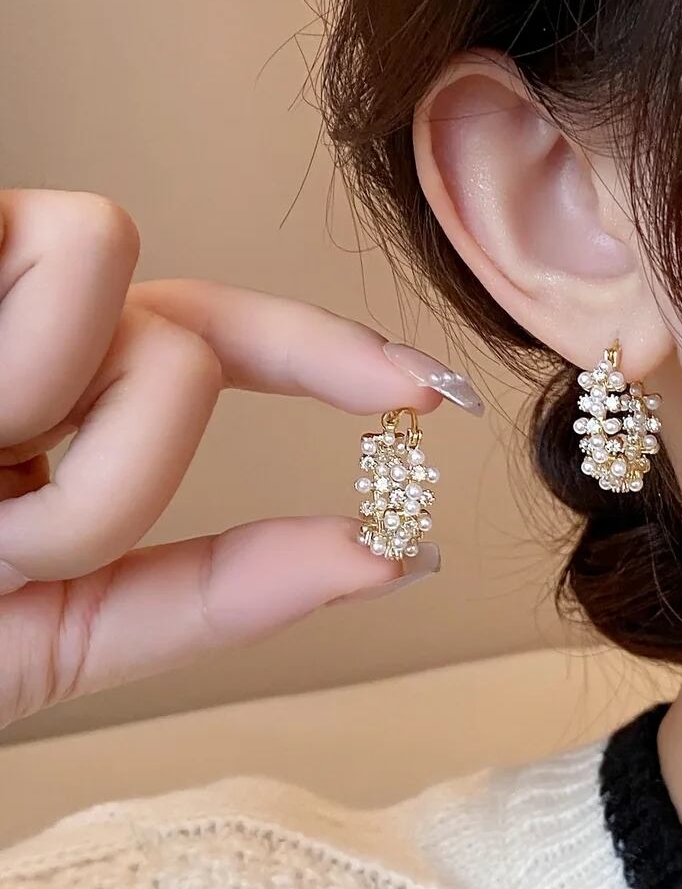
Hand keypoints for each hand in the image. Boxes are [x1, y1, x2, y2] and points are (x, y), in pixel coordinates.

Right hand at [0, 189, 477, 727]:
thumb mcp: (46, 627)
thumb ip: (211, 596)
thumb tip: (390, 563)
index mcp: (56, 395)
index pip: (227, 346)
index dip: (339, 363)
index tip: (434, 391)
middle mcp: (29, 320)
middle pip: (192, 352)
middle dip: (115, 471)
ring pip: (151, 316)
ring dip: (60, 428)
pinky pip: (73, 261)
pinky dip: (18, 364)